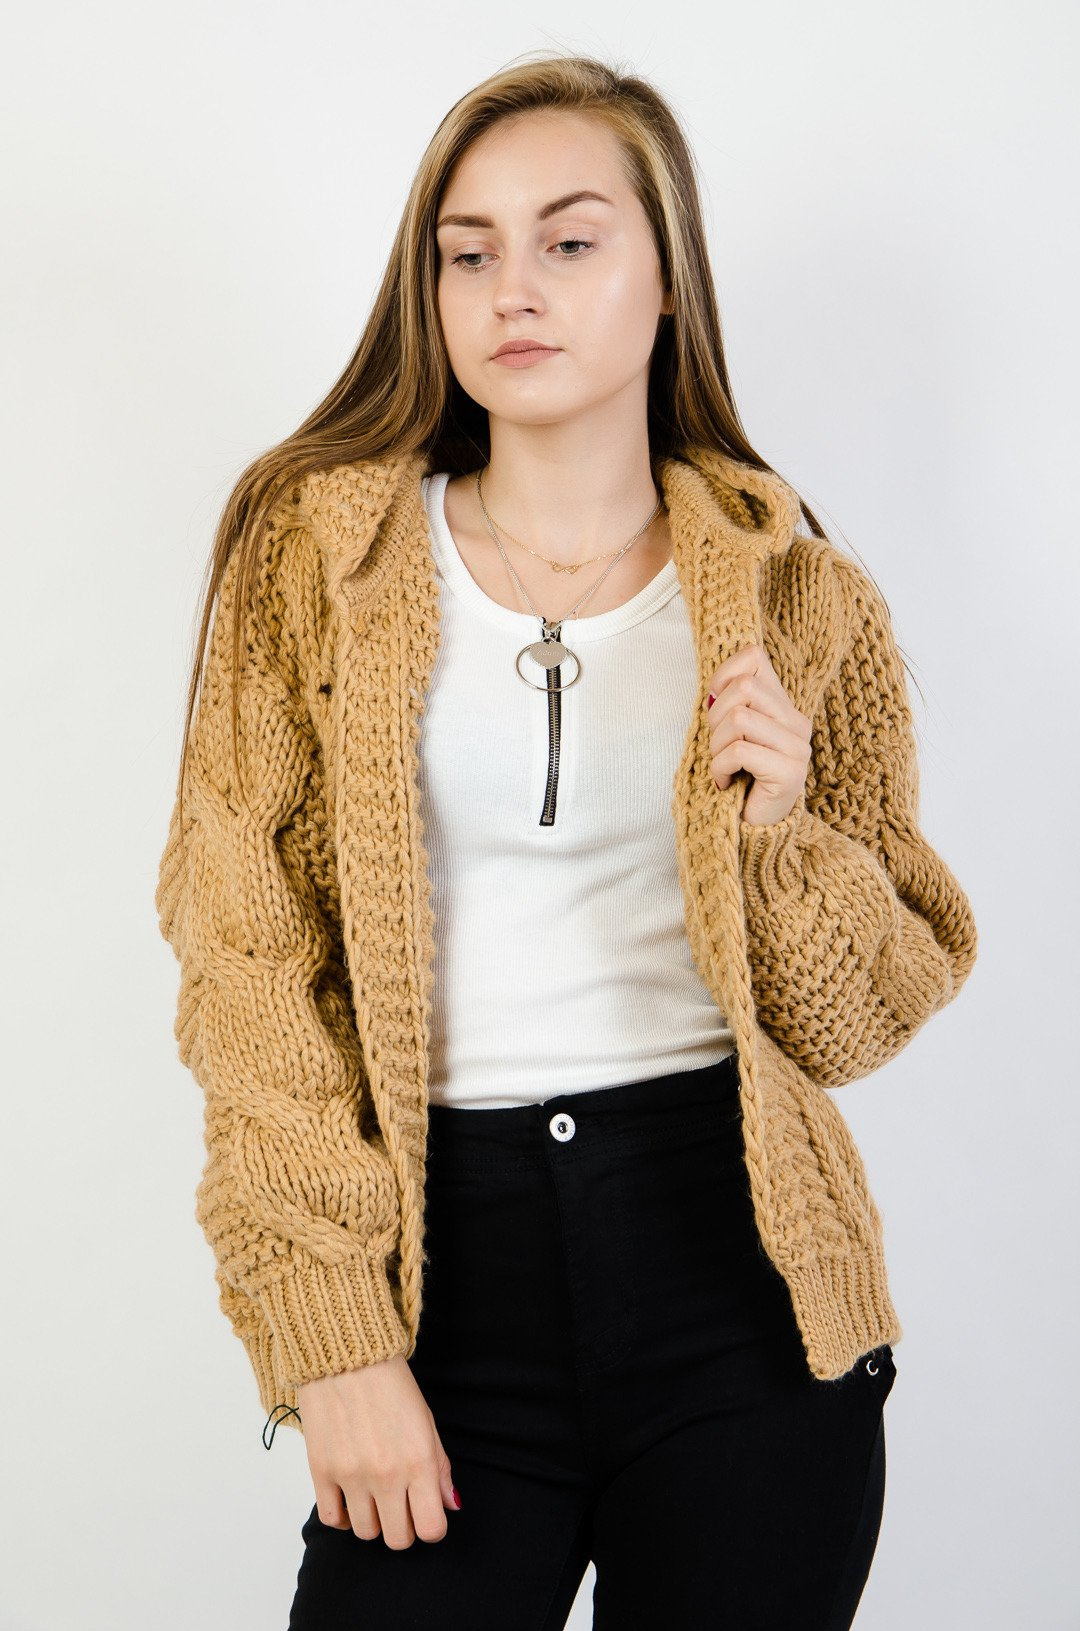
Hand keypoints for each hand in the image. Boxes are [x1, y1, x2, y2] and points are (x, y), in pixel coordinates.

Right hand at [297, 1354, 461, 1547]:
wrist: (347, 1355)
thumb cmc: (391, 1384)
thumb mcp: (426, 1421)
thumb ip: (440, 1468)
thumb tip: (450, 1505)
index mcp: (419, 1461)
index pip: (431, 1529)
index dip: (432, 1528)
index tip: (427, 1516)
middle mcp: (386, 1475)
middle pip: (398, 1539)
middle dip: (404, 1528)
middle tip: (401, 1507)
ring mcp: (351, 1476)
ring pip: (366, 1533)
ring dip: (373, 1520)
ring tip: (374, 1496)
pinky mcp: (321, 1471)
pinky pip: (332, 1519)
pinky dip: (343, 1516)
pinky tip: (349, 1498)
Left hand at [705, 644, 811, 826]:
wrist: (754, 829)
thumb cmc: (739, 778)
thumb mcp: (732, 735)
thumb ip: (730, 706)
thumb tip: (713, 688)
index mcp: (783, 706)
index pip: (754, 658)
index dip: (723, 676)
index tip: (715, 708)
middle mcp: (797, 722)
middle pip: (744, 688)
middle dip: (716, 718)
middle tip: (718, 747)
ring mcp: (797, 747)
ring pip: (739, 719)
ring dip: (717, 746)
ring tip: (722, 766)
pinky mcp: (790, 772)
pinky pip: (739, 752)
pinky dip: (720, 768)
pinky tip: (726, 782)